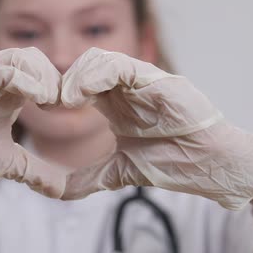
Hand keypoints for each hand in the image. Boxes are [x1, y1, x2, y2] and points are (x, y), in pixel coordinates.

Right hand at [0, 47, 65, 219]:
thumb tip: (59, 189)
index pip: (41, 73)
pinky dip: (28, 80)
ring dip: (44, 76)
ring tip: (50, 102)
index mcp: (8, 94)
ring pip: (23, 56)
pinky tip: (38, 100)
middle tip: (64, 104)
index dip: (60, 87)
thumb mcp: (7, 163)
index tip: (71, 109)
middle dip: (55, 78)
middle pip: (35, 59)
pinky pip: (5, 70)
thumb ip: (33, 170)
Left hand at [61, 48, 252, 209]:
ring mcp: (142, 81)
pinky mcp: (157, 80)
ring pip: (99, 59)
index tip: (43, 108)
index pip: (79, 82)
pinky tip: (83, 95)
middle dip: (63, 80)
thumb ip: (90, 178)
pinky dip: (97, 75)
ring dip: (76, 76)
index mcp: (115, 102)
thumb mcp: (120, 170)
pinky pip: (122, 66)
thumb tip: (58, 193)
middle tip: (49, 102)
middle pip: (85, 65)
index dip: (58, 90)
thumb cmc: (173, 162)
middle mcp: (127, 87)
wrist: (209, 166)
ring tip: (65, 100)